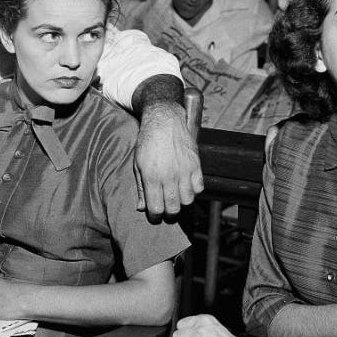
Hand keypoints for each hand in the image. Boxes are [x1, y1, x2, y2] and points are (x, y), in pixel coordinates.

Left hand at [134, 101, 202, 217]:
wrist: (164, 120)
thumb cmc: (147, 142)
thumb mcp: (137, 164)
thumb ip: (140, 188)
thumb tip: (141, 208)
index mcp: (152, 177)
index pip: (156, 209)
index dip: (155, 216)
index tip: (155, 215)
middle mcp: (169, 176)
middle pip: (173, 208)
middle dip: (169, 213)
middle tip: (166, 208)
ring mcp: (184, 170)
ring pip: (187, 200)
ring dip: (182, 202)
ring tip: (176, 196)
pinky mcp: (195, 164)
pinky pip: (199, 187)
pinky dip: (194, 190)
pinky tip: (186, 185)